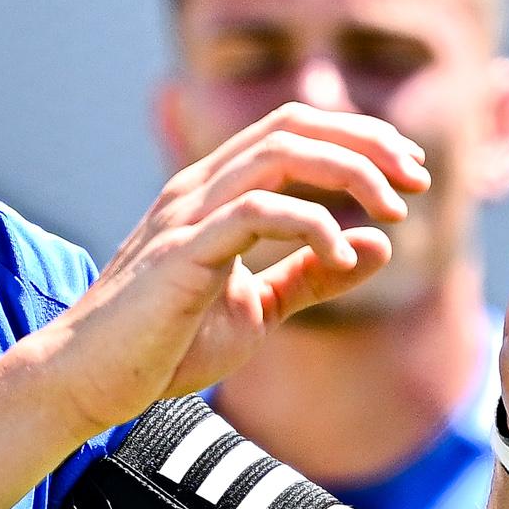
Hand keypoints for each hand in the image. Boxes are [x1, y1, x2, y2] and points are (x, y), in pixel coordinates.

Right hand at [31, 104, 428, 433]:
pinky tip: (340, 254)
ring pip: (279, 154)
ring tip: (393, 210)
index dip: (359, 138)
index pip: (294, 130)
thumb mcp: (258, 309)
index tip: (409, 172)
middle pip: (294, 126)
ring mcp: (187, 213)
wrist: (91, 382)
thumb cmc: (166, 345)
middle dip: (366, 143)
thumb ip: (313, 275)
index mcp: (217, 192)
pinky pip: (257, 212)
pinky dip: (311, 224)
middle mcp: (200, 187)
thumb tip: (379, 246)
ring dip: (348, 172)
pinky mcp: (181, 252)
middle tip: (417, 180)